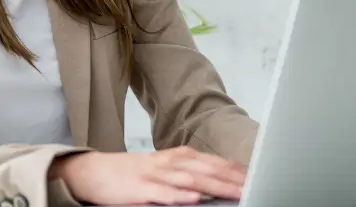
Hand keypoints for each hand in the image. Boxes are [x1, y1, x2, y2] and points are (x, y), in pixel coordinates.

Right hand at [49, 145, 245, 204]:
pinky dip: (178, 195)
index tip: (260, 177)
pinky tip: (193, 199)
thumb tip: (220, 180)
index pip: (215, 163)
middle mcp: (170, 162)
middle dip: (234, 179)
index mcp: (179, 156)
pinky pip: (162, 192)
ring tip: (236, 193)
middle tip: (257, 185)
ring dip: (215, 186)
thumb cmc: (133, 174)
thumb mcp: (165, 169)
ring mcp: (155, 174)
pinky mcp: (140, 188)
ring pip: (190, 180)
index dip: (238, 171)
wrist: (95, 172)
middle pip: (208, 170)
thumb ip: (191, 173)